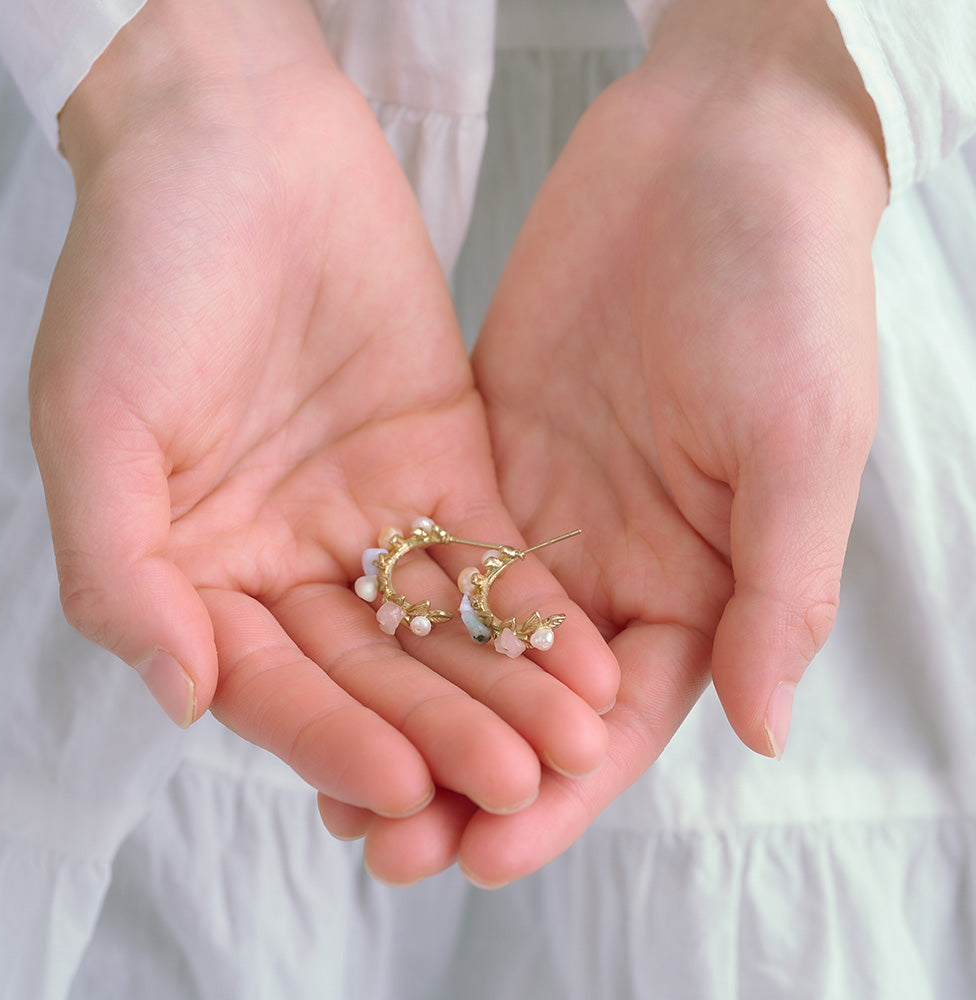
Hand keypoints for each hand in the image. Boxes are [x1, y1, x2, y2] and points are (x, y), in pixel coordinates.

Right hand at [29, 0, 616, 820]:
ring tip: (571, 742)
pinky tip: (586, 658)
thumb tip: (182, 697)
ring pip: (441, 626)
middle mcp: (286, 560)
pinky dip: (534, 605)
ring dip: (504, 686)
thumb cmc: (141, 273)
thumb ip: (121, 571)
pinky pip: (492, 551)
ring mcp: (368, 516)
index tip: (399, 787)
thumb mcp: (95, 425)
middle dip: (441, 730)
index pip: (269, 683)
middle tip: (514, 785)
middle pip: (370, 671)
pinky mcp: (443, 464)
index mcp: (196, 569)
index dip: (328, 739)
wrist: (237, 147)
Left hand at [325, 0, 888, 883]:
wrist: (716, 162)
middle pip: (531, 700)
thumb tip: (761, 729)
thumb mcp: (799, 445)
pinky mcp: (484, 451)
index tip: (486, 855)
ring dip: (407, 709)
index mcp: (700, 582)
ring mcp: (544, 513)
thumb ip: (779, 588)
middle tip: (384, 844)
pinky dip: (383, 605)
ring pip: (465, 638)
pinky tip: (325, 653)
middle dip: (464, 773)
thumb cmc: (788, 296)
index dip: (562, 793)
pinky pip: (426, 547)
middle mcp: (614, 566)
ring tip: (334, 783)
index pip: (624, 720)